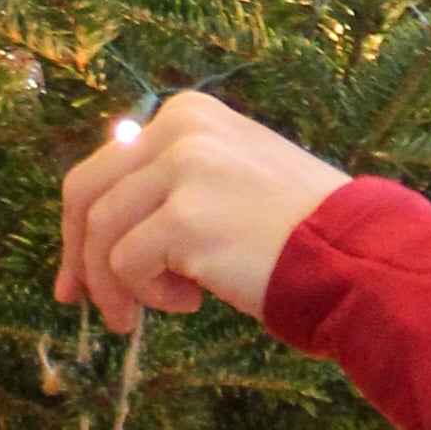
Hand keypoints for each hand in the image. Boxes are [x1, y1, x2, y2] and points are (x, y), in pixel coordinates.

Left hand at [57, 90, 348, 328]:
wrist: (353, 254)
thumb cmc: (296, 230)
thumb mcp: (227, 178)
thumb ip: (168, 184)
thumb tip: (98, 233)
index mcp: (187, 114)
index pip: (103, 166)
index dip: (80, 225)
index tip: (78, 274)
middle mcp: (179, 129)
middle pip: (85, 192)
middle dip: (77, 255)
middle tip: (83, 302)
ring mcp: (182, 169)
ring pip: (101, 233)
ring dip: (116, 287)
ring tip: (146, 314)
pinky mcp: (185, 218)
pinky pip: (127, 265)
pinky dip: (148, 295)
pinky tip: (193, 302)